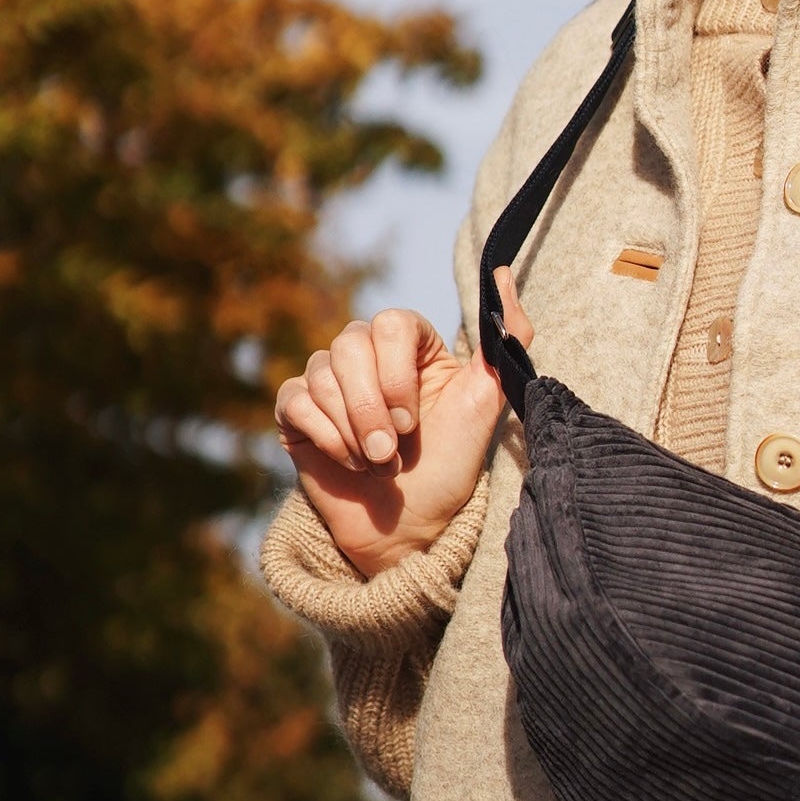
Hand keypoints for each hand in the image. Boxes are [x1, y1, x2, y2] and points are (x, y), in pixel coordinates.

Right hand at [274, 275, 529, 574]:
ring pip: (321, 376)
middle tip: (392, 453)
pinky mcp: (297, 410)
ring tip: (378, 465)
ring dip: (353, 431)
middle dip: (371, 411)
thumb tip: (503, 275)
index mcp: (410, 344)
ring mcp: (328, 379)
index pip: (392, 323)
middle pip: (349, 347)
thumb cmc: (450, 465)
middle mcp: (365, 352)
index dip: (397, 376)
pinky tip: (349, 464)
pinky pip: (295, 400)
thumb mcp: (485, 405)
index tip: (413, 423)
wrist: (412, 525)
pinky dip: (326, 438)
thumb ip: (504, 342)